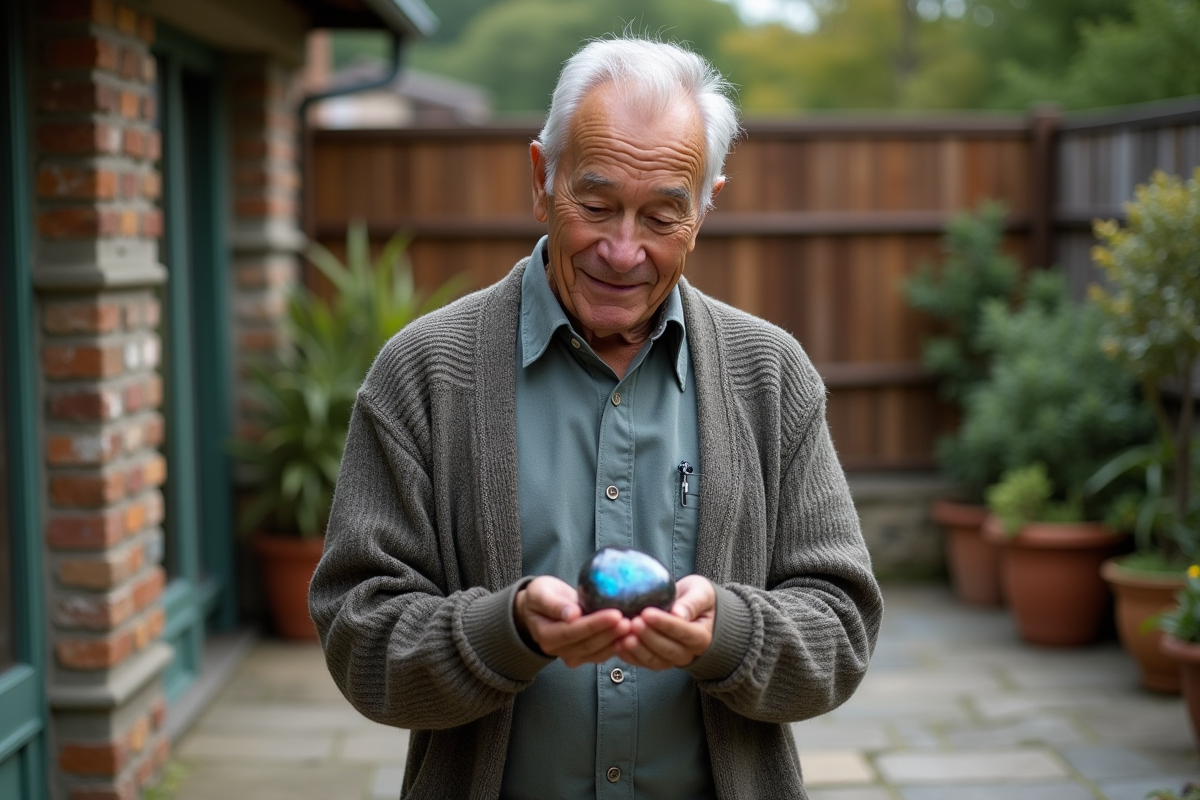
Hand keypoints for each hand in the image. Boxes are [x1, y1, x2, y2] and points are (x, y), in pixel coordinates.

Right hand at [514, 576, 631, 667]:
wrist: (539, 609)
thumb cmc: (540, 597)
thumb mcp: (540, 593)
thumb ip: (554, 604)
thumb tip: (572, 614)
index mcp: (546, 634)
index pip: (573, 631)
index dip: (595, 624)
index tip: (615, 613)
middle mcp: (558, 650)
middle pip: (588, 644)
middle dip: (610, 633)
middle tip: (630, 621)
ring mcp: (571, 655)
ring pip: (597, 652)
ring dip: (616, 641)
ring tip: (634, 628)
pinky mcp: (583, 655)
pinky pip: (601, 654)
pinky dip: (616, 647)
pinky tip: (630, 637)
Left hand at [616, 575, 714, 670]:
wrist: (689, 608)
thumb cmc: (696, 597)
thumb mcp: (700, 592)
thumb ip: (692, 602)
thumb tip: (678, 613)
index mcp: (702, 636)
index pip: (684, 632)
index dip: (665, 624)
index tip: (647, 613)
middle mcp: (688, 652)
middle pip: (668, 649)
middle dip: (648, 636)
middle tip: (633, 622)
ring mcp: (672, 660)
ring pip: (654, 660)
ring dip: (638, 649)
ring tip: (623, 635)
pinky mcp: (656, 661)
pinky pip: (643, 663)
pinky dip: (629, 656)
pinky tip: (617, 644)